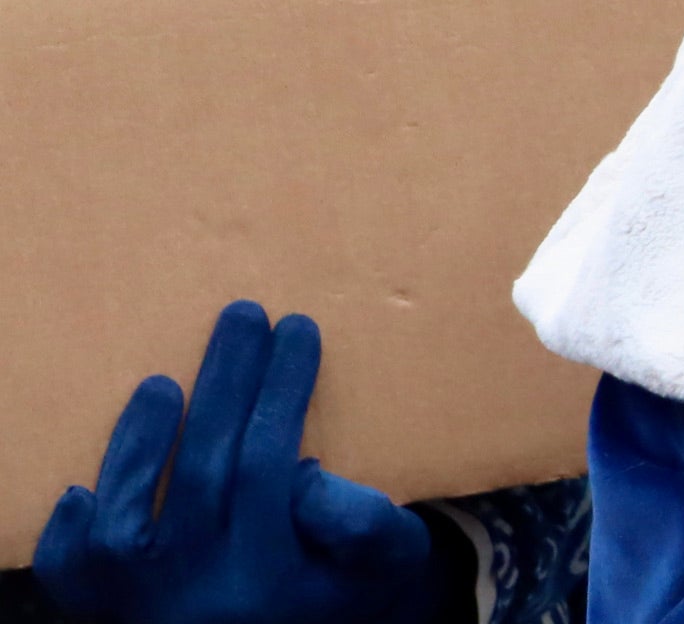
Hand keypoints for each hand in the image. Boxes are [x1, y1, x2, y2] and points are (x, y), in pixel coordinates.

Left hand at [32, 303, 429, 623]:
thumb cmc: (347, 589)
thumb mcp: (389, 558)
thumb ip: (363, 522)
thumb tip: (304, 474)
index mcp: (271, 578)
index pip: (269, 464)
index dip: (282, 388)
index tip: (297, 327)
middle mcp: (199, 594)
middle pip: (202, 471)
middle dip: (225, 383)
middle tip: (242, 315)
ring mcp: (143, 606)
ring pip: (121, 523)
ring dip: (137, 445)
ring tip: (160, 383)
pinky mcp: (106, 612)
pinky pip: (72, 572)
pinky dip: (69, 531)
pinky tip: (85, 487)